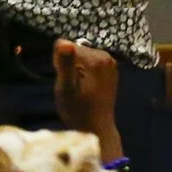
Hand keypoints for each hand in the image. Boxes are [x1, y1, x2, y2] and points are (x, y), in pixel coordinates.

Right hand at [54, 38, 122, 160]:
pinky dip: (84, 72)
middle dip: (68, 66)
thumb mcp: (66, 89)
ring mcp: (110, 63)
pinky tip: (86, 87)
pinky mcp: (111, 69)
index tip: (65, 81)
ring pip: (81, 55)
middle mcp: (106, 56)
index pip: (64, 46)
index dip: (60, 64)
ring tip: (79, 88)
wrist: (97, 129)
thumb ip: (65, 64)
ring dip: (75, 69)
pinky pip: (89, 62)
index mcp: (95, 58)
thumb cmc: (78, 112)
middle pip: (74, 49)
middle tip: (71, 87)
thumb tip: (62, 41)